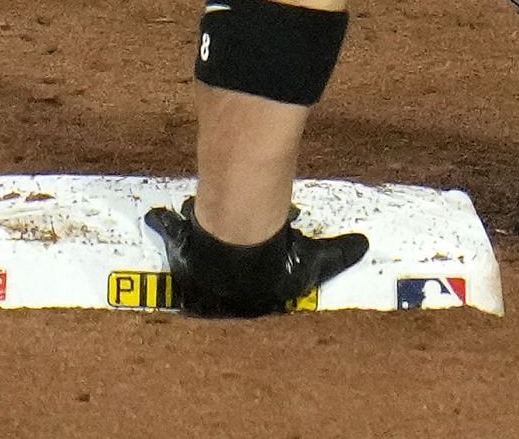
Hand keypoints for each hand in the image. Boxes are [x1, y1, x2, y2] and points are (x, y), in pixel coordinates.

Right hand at [144, 196, 367, 316]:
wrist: (242, 245)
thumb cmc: (278, 257)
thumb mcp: (317, 259)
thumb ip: (340, 252)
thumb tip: (363, 246)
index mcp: (246, 304)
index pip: (247, 301)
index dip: (249, 286)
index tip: (252, 271)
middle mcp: (215, 293)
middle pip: (215, 281)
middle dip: (217, 272)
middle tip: (220, 257)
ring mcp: (195, 272)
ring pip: (192, 260)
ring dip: (191, 249)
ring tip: (188, 231)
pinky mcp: (181, 250)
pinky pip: (170, 234)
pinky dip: (163, 223)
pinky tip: (155, 215)